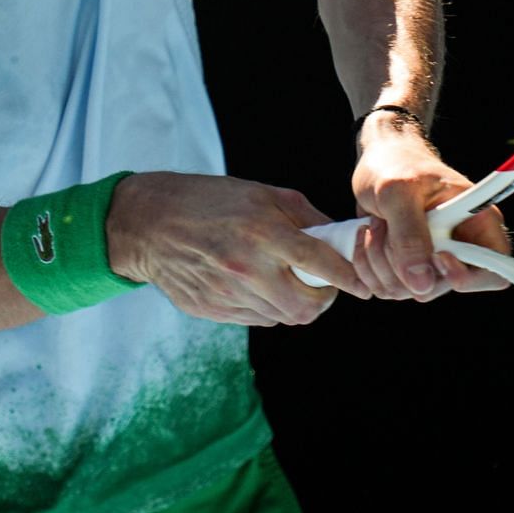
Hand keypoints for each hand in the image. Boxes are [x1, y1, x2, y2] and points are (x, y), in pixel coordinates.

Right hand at [105, 172, 373, 325]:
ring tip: (284, 279)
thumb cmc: (210, 200)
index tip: (363, 286)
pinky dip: (267, 307)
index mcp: (261, 231)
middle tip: (321, 284)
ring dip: (294, 303)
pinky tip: (257, 285)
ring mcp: (228, 293)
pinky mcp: (213, 310)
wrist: (150, 223)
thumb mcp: (261, 193)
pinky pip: (256, 319)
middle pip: (305, 306)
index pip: (319, 263)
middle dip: (321, 299)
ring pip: (282, 317)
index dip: (348, 278)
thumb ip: (304, 217)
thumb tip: (340, 239)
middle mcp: (246, 267)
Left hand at [349, 115, 510, 300]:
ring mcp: (432, 261)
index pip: (495, 272)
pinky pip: (387, 288)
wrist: (377, 160)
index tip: (437, 255)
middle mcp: (459, 248)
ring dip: (379, 261)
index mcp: (477, 224)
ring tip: (375, 224)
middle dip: (402, 262)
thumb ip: (410, 235)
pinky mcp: (407, 268)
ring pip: (409, 290)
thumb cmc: (396, 165)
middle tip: (386, 225)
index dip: (467, 276)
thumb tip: (421, 283)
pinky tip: (365, 235)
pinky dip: (368, 266)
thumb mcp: (398, 191)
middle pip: (439, 287)